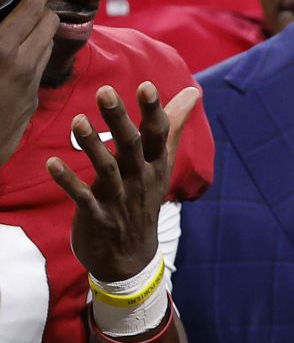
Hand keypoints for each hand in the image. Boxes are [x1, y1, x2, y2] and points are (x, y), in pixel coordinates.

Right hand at [0, 0, 56, 166]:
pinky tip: (21, 50)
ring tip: (29, 22)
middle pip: (49, 25)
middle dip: (43, 10)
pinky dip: (35, 52)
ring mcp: (30, 82)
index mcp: (2, 49)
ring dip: (41, 31)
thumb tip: (3, 10)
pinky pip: (39, 67)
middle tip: (34, 0)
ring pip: (48, 46)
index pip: (32, 11)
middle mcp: (23, 64)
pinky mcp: (31, 98)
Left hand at [47, 81, 202, 280]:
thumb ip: (172, 126)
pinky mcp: (98, 216)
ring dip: (92, 146)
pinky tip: (52, 164)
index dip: (153, 111)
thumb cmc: (143, 199)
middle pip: (131, 146)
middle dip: (119, 120)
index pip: (157, 135)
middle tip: (105, 92)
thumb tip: (192, 92)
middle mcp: (140, 179)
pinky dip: (68, 181)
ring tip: (77, 121)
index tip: (146, 86)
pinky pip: (82, 198)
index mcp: (155, 165)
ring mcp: (119, 199)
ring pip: (107, 169)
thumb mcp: (161, 164)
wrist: (131, 256)